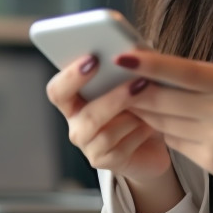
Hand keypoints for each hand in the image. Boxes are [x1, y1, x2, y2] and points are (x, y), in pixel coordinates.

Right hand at [45, 53, 181, 212]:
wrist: (154, 140)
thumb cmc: (140, 102)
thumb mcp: (133, 80)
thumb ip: (127, 66)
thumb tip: (133, 50)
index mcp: (73, 100)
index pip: (58, 90)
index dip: (71, 76)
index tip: (94, 58)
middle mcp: (76, 124)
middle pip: (86, 115)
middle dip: (114, 98)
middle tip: (138, 81)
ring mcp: (88, 146)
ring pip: (105, 133)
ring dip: (132, 114)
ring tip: (153, 100)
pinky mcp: (104, 162)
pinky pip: (121, 147)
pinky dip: (139, 132)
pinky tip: (153, 123)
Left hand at [117, 50, 212, 203]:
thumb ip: (197, 80)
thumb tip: (150, 71)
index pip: (180, 70)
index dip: (147, 64)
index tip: (121, 57)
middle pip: (162, 98)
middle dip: (134, 93)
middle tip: (113, 84)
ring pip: (162, 122)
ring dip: (145, 114)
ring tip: (131, 103)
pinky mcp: (212, 161)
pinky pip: (174, 143)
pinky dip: (164, 133)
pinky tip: (162, 126)